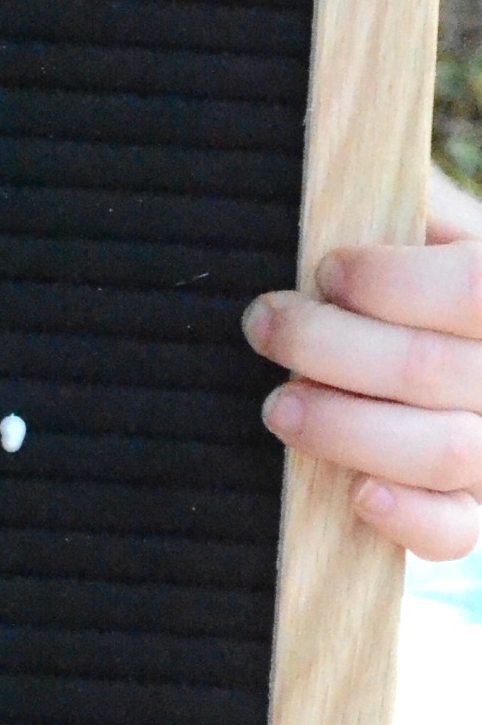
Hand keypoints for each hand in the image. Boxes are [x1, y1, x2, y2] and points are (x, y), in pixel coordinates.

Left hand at [243, 168, 481, 558]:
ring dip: (346, 427)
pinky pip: (458, 529)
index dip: (389, 280)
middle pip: (430, 368)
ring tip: (280, 406)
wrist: (436, 339)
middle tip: (264, 326)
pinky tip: (357, 493)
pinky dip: (407, 517)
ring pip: (442, 449)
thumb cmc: (418, 268)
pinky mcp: (476, 506)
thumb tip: (329, 196)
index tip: (326, 270)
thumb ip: (391, 210)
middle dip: (327, 346)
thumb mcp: (419, 222)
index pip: (472, 287)